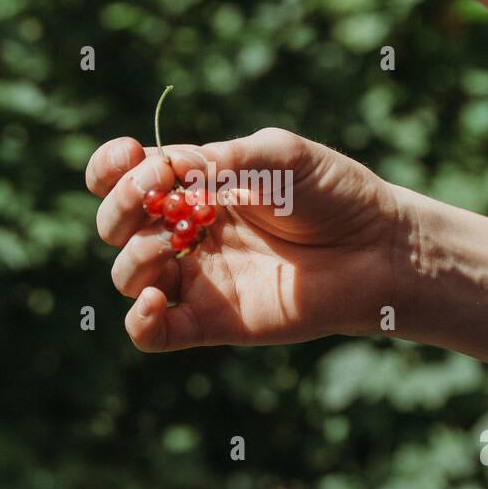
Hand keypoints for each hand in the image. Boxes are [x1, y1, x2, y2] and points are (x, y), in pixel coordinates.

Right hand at [86, 128, 415, 350]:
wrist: (376, 249)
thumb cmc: (335, 193)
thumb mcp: (283, 155)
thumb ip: (230, 159)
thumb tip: (177, 171)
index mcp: (196, 185)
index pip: (125, 176)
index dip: (110, 167)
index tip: (132, 160)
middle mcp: (188, 231)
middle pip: (115, 224)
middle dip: (122, 205)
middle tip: (162, 194)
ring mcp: (199, 277)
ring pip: (126, 275)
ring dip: (134, 254)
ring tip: (175, 243)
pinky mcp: (212, 322)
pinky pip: (153, 333)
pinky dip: (139, 321)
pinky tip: (154, 300)